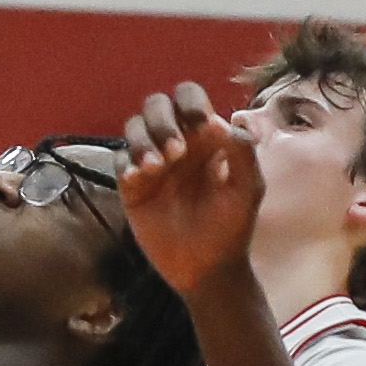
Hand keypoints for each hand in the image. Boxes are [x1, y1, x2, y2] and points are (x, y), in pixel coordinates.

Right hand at [117, 84, 265, 298]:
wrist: (207, 268)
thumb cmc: (232, 226)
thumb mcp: (247, 189)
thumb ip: (241, 152)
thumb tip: (217, 121)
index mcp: (205, 137)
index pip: (190, 98)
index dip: (190, 101)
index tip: (198, 123)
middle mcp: (176, 142)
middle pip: (156, 106)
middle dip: (161, 121)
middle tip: (175, 153)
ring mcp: (152, 163)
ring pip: (133, 127)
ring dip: (142, 141)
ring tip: (155, 168)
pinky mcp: (131, 186)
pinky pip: (119, 160)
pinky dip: (125, 164)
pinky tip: (137, 179)